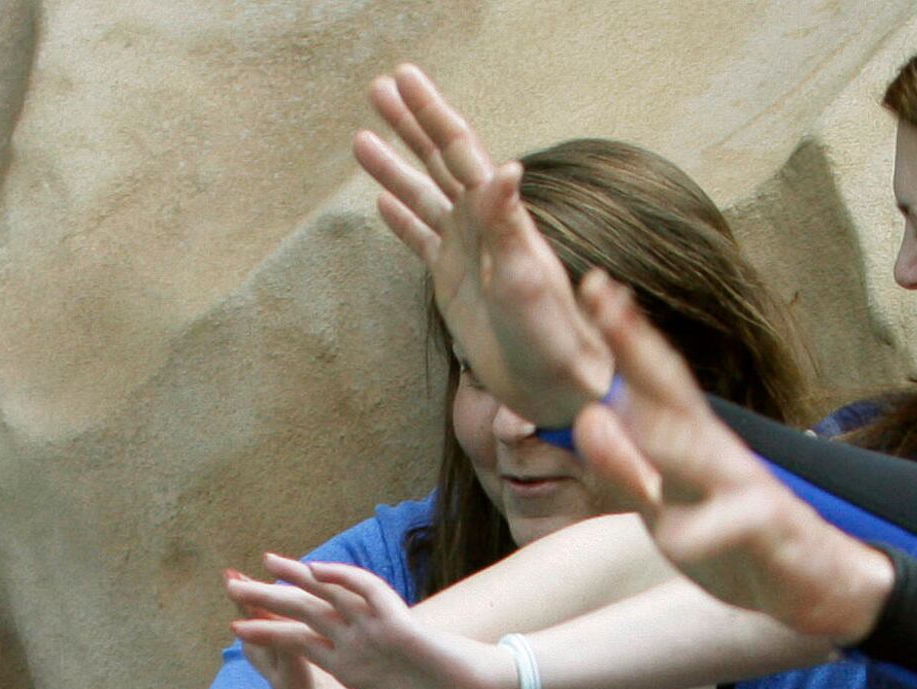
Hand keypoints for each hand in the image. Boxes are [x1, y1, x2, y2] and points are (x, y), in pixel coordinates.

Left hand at [227, 557, 521, 688]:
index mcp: (351, 668)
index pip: (301, 644)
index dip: (268, 634)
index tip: (235, 626)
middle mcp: (359, 644)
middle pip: (306, 613)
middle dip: (268, 598)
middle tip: (231, 583)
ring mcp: (378, 632)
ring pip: (331, 597)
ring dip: (298, 578)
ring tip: (265, 562)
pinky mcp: (401, 625)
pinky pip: (370, 593)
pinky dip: (344, 579)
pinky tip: (317, 569)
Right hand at [358, 67, 608, 428]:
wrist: (555, 383)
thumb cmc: (551, 335)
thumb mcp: (528, 279)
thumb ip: (510, 226)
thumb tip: (505, 169)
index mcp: (497, 216)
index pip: (458, 150)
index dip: (430, 113)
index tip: (403, 77)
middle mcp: (481, 225)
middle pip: (437, 161)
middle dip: (409, 124)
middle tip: (377, 88)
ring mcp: (465, 252)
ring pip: (422, 196)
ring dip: (393, 168)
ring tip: (361, 139)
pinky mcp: (453, 283)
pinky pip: (421, 242)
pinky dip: (401, 220)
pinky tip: (381, 202)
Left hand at [571, 276, 893, 644]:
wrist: (821, 583)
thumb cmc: (735, 542)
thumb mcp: (668, 509)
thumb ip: (629, 470)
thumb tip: (590, 418)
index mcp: (695, 445)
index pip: (656, 382)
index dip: (626, 336)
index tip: (594, 286)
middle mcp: (719, 454)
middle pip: (673, 396)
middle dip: (636, 350)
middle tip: (601, 298)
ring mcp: (746, 488)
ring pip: (698, 455)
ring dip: (656, 431)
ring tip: (605, 411)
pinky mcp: (770, 531)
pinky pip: (730, 528)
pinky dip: (702, 533)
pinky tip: (676, 539)